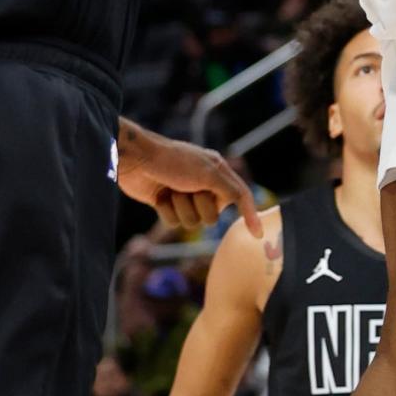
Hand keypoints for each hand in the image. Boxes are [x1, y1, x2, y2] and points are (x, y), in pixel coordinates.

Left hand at [117, 123, 262, 236]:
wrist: (138, 160)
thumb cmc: (175, 161)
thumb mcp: (209, 173)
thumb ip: (232, 190)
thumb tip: (251, 206)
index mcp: (216, 172)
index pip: (239, 196)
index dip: (249, 213)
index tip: (256, 234)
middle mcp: (203, 185)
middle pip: (212, 216)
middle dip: (199, 205)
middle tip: (188, 188)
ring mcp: (184, 196)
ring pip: (192, 222)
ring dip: (181, 208)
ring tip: (171, 190)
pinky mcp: (166, 205)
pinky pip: (173, 223)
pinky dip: (166, 211)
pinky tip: (159, 196)